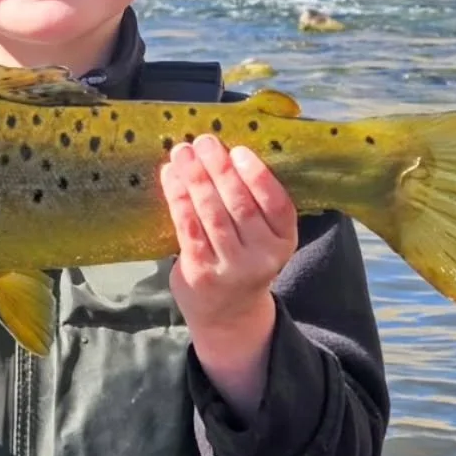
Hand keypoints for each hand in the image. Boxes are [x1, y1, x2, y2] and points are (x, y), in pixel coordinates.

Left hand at [159, 136, 297, 409]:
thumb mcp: (263, 236)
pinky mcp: (201, 272)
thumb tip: (223, 150)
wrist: (228, 313)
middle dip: (219, 168)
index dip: (257, 175)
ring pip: (212, 214)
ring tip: (182, 152)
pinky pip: (188, 228)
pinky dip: (178, 197)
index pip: (277, 203)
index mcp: (285, 241)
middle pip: (240, 204)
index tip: (238, 150)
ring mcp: (231, 267)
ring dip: (195, 178)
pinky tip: (171, 176)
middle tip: (203, 141)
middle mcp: (263, 256)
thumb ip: (253, 202)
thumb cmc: (243, 258)